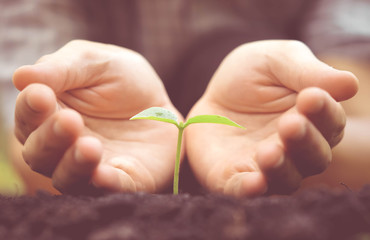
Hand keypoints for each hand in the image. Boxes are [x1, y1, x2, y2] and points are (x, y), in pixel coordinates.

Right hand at [13, 40, 182, 193]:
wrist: (162, 103)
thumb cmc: (123, 80)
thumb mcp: (96, 62)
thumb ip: (62, 69)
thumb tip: (21, 76)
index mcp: (51, 114)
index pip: (28, 118)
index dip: (30, 108)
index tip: (40, 94)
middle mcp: (63, 147)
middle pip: (39, 154)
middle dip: (50, 138)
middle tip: (70, 120)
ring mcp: (91, 167)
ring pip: (67, 178)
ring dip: (74, 164)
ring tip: (89, 146)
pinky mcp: (123, 180)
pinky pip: (110, 189)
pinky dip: (104, 184)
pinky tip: (103, 174)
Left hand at [186, 40, 357, 196]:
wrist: (213, 94)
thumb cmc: (250, 77)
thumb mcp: (275, 61)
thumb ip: (306, 71)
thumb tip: (349, 84)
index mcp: (312, 119)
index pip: (330, 122)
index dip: (324, 112)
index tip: (311, 97)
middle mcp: (296, 149)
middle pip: (314, 157)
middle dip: (304, 141)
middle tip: (290, 124)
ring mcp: (266, 166)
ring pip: (285, 179)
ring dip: (281, 168)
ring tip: (270, 152)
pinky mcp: (234, 177)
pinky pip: (245, 190)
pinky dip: (251, 190)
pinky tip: (254, 183)